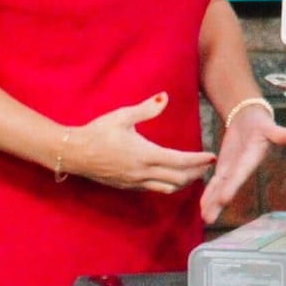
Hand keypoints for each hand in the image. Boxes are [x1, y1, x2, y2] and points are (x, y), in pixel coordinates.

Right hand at [63, 92, 215, 191]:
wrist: (73, 153)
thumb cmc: (97, 132)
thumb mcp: (122, 116)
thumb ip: (146, 109)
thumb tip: (165, 97)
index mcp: (145, 154)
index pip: (180, 161)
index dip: (198, 160)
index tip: (212, 157)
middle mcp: (142, 172)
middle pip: (178, 178)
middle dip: (196, 173)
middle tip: (208, 165)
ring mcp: (135, 182)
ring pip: (167, 188)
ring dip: (183, 182)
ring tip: (195, 173)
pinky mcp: (127, 186)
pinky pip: (154, 189)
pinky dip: (168, 185)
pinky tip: (171, 177)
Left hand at [201, 98, 285, 223]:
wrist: (250, 119)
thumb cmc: (262, 123)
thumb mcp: (270, 127)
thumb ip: (280, 133)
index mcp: (251, 160)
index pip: (240, 175)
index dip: (231, 187)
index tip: (222, 199)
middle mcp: (241, 169)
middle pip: (228, 187)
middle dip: (218, 203)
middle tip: (208, 219)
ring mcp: (232, 171)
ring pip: (219, 189)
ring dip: (211, 203)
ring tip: (204, 219)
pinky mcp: (224, 168)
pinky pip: (215, 183)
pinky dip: (208, 194)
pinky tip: (202, 206)